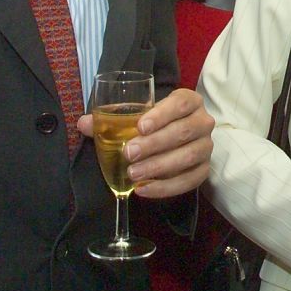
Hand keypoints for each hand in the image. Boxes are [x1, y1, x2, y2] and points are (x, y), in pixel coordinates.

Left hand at [77, 87, 212, 197]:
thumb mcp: (136, 117)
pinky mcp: (205, 169)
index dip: (161, 114)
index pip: (180, 104)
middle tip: (129, 153)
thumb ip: (110, 119)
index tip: (140, 127)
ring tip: (133, 174)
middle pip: (183, 131)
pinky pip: (190, 180)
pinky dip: (167, 187)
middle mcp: (203, 121)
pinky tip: (144, 189)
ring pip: (189, 156)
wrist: (175, 139)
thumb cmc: (154, 123)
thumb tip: (83, 124)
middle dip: (155, 144)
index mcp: (189, 101)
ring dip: (159, 166)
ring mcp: (206, 146)